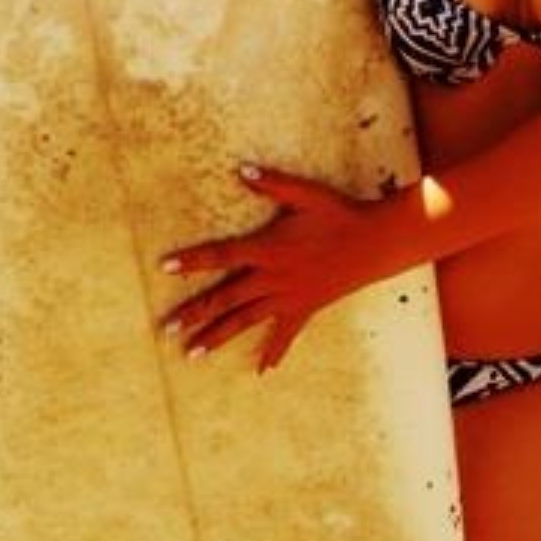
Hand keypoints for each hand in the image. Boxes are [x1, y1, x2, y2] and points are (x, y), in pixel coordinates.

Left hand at [161, 163, 396, 371]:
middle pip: (225, 298)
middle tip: (167, 328)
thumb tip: (241, 169)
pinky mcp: (305, 308)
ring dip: (218, 337)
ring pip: (246, 320)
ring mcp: (288, 297)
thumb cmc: (340, 214)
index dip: (193, 261)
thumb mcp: (305, 194)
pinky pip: (285, 334)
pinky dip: (274, 352)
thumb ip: (271, 184)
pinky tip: (262, 370)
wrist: (375, 243)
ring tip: (192, 354)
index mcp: (268, 248)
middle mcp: (273, 277)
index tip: (165, 268)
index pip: (221, 255)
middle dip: (194, 313)